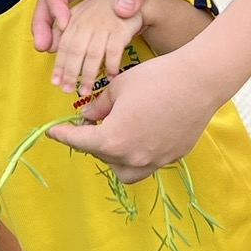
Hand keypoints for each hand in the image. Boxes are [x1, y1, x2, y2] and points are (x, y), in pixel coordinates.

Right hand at [33, 0, 186, 51]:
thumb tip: (121, 12)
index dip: (56, 5)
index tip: (65, 24)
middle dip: (44, 23)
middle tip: (43, 46)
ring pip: (68, 11)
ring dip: (59, 32)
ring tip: (52, 53)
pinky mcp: (107, 1)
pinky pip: (89, 19)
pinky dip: (81, 34)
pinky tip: (80, 52)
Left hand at [44, 47, 220, 181]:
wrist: (199, 82)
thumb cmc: (155, 78)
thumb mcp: (118, 88)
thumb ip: (98, 106)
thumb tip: (88, 116)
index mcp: (112, 140)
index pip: (79, 141)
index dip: (63, 135)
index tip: (51, 132)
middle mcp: (132, 157)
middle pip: (102, 155)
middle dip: (92, 139)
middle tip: (92, 120)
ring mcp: (154, 161)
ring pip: (125, 171)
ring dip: (114, 158)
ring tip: (115, 138)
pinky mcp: (172, 157)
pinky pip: (148, 163)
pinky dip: (138, 154)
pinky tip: (142, 134)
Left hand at [50, 0, 143, 98]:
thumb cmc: (103, 11)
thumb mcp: (81, 15)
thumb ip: (65, 31)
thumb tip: (49, 49)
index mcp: (75, 19)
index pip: (64, 45)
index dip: (59, 64)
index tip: (56, 81)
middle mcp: (87, 21)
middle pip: (76, 51)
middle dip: (70, 72)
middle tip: (67, 89)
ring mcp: (104, 24)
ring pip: (93, 54)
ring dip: (88, 74)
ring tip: (85, 89)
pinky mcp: (121, 28)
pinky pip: (114, 51)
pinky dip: (111, 65)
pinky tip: (111, 76)